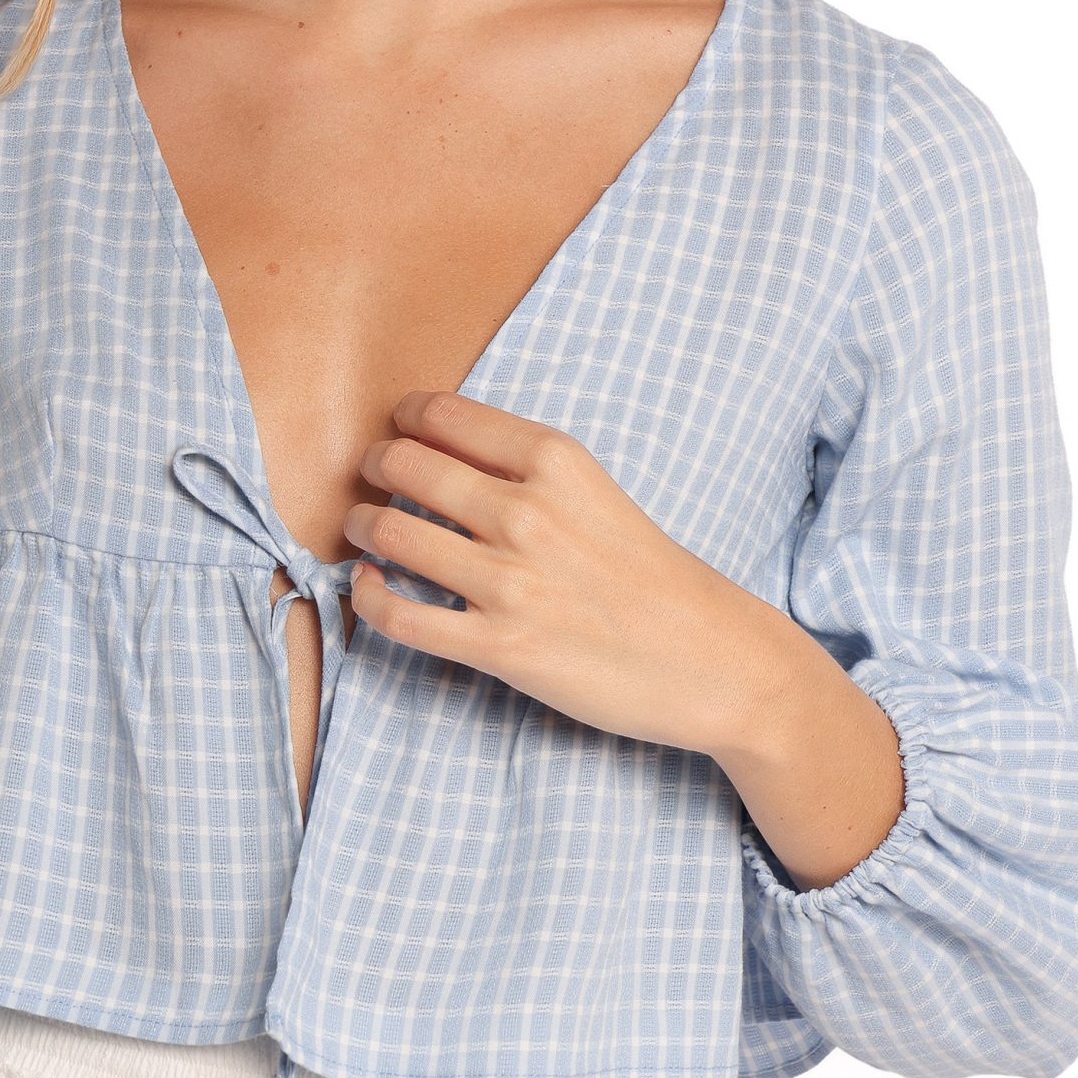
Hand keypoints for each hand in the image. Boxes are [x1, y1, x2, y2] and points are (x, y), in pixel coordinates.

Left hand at [342, 388, 796, 763]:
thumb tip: (446, 456)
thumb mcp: (599, 492)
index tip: (397, 430)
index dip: (405, 420)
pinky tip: (369, 590)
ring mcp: (509, 582)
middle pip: (404, 466)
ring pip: (390, 534)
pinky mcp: (500, 648)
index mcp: (557, 461)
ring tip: (363, 529)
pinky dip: (369, 598)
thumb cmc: (659, 579)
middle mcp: (526, 512)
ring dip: (362, 527)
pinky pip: (399, 616)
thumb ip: (530, 474)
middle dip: (375, 467)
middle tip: (370, 476)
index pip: (444, 416)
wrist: (715, 661)